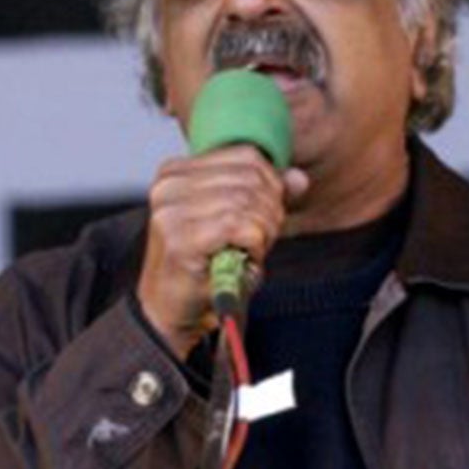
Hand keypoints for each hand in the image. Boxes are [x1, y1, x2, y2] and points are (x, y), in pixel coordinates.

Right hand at [137, 145, 308, 358]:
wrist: (171, 311)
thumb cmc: (204, 266)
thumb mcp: (237, 222)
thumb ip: (267, 195)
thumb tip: (299, 178)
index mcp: (177, 171)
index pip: (247, 156)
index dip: (271, 185)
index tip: (265, 216)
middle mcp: (169, 185)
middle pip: (251, 178)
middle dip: (270, 211)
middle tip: (260, 240)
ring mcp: (170, 210)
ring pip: (248, 201)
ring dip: (263, 232)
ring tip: (249, 252)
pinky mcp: (179, 237)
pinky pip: (241, 226)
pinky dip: (254, 246)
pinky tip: (242, 260)